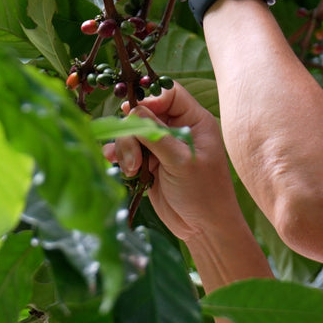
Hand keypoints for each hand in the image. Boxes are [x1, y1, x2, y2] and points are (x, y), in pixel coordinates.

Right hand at [103, 81, 239, 239]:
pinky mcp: (149, 163)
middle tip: (134, 159)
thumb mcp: (182, 161)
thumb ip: (157, 135)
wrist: (202, 228)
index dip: (150, 100)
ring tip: (131, 170)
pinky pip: (127, 150)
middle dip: (133, 132)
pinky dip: (120, 156)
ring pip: (132, 132)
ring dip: (125, 148)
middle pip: (144, 112)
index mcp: (195, 121)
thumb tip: (133, 109)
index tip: (134, 115)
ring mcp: (162, 146)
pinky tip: (119, 166)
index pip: (170, 94)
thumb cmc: (203, 193)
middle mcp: (178, 129)